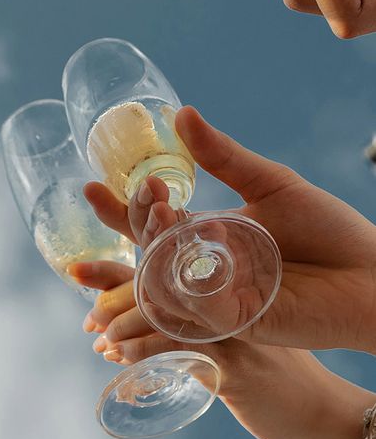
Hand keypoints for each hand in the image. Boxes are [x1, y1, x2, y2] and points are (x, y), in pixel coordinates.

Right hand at [74, 106, 375, 352]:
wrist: (375, 273)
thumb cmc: (329, 229)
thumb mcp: (270, 183)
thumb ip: (223, 156)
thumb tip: (182, 114)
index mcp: (208, 237)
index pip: (153, 224)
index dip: (121, 208)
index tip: (90, 185)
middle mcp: (205, 269)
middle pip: (149, 253)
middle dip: (133, 224)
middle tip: (134, 193)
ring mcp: (219, 299)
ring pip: (165, 284)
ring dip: (153, 251)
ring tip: (160, 211)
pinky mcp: (241, 324)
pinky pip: (198, 313)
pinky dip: (183, 290)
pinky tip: (184, 252)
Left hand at [76, 259, 370, 438]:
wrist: (311, 407)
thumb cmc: (258, 366)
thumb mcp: (219, 338)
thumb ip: (178, 320)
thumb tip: (113, 330)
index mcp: (220, 282)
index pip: (164, 254)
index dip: (128, 242)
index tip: (77, 258)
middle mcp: (225, 295)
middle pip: (158, 275)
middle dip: (112, 279)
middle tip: (78, 282)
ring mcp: (230, 327)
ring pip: (165, 311)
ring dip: (124, 321)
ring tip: (97, 336)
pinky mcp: (234, 364)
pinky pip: (182, 351)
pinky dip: (145, 353)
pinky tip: (120, 359)